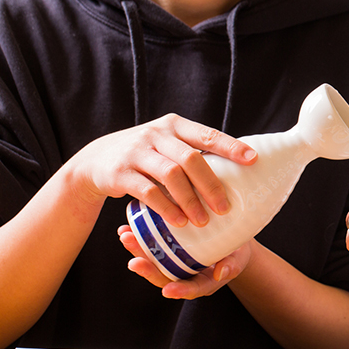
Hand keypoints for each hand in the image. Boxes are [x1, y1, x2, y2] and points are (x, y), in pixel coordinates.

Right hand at [65, 114, 256, 227]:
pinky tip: (179, 223)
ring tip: (203, 221)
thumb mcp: (167, 145)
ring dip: (190, 200)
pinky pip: (147, 191)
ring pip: (170, 175)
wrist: (96, 161)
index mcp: (175, 126)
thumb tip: (238, 170)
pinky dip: (166, 208)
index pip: (208, 134)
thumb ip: (193, 153)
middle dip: (211, 185)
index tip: (253, 160)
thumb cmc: (146, 155)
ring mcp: (136, 151)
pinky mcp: (120, 172)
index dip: (231, 147)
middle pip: (191, 159)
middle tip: (226, 208)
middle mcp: (156, 134)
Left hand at [118, 224, 252, 298]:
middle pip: (164, 276)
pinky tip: (126, 228)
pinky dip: (139, 238)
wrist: (233, 237)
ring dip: (137, 250)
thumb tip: (221, 273)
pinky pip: (152, 246)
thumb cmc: (236, 251)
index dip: (180, 291)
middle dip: (148, 269)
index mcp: (203, 282)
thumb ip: (230, 266)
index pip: (190, 289)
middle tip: (135, 262)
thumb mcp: (238, 258)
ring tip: (125, 237)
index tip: (168, 291)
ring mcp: (174, 262)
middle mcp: (184, 275)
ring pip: (154, 261)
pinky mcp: (168, 248)